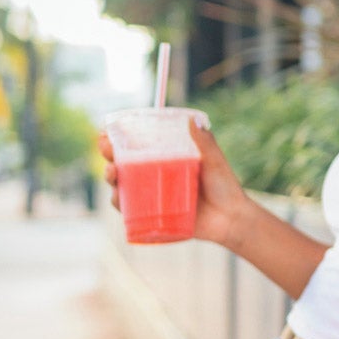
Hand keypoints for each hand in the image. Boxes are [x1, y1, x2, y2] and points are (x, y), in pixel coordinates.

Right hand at [98, 117, 255, 248]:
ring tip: (113, 173)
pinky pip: (131, 211)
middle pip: (123, 166)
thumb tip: (194, 119)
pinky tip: (117, 198)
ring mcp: (153, 197)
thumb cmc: (224, 187)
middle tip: (107, 150)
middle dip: (109, 157)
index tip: (106, 133)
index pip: (136, 148)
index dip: (117, 141)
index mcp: (165, 160)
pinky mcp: (154, 216)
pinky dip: (120, 205)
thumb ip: (205, 143)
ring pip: (122, 187)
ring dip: (111, 179)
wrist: (232, 219)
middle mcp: (155, 178)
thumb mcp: (214, 162)